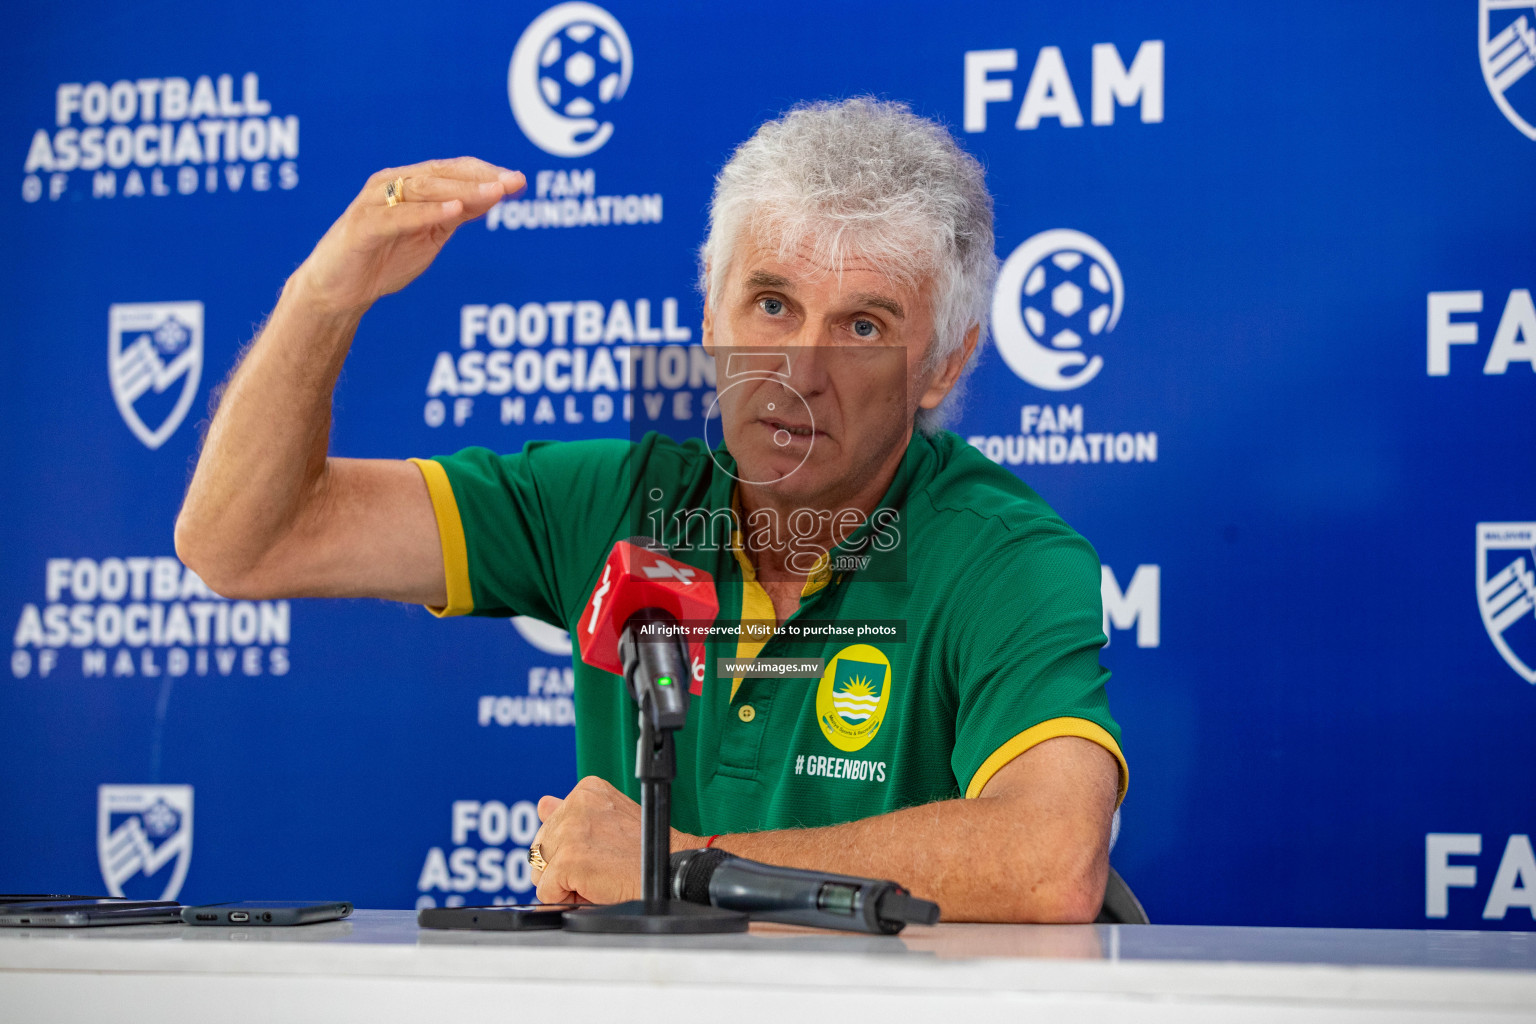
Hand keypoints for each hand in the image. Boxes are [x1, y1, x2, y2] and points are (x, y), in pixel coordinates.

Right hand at [289, 157, 524, 317]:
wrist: (338, 291)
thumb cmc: (383, 259)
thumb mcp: (430, 236)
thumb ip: (456, 215)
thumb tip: (494, 197)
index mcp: (408, 184)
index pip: (452, 169)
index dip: (486, 172)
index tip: (519, 180)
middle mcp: (390, 185)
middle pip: (441, 174)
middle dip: (480, 177)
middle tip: (513, 182)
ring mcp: (375, 203)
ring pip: (423, 189)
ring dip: (460, 190)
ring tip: (493, 192)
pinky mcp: (363, 226)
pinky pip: (399, 216)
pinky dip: (428, 211)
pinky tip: (455, 210)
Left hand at [530, 776, 700, 904]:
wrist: (669, 869)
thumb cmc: (645, 851)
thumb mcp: (607, 820)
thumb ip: (571, 813)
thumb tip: (544, 805)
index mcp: (587, 790)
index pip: (550, 824)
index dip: (569, 848)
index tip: (595, 852)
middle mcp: (576, 803)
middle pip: (541, 847)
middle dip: (562, 867)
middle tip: (598, 870)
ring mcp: (571, 830)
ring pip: (540, 870)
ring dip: (564, 883)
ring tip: (597, 878)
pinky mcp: (569, 859)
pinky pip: (546, 890)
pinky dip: (565, 899)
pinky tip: (593, 889)